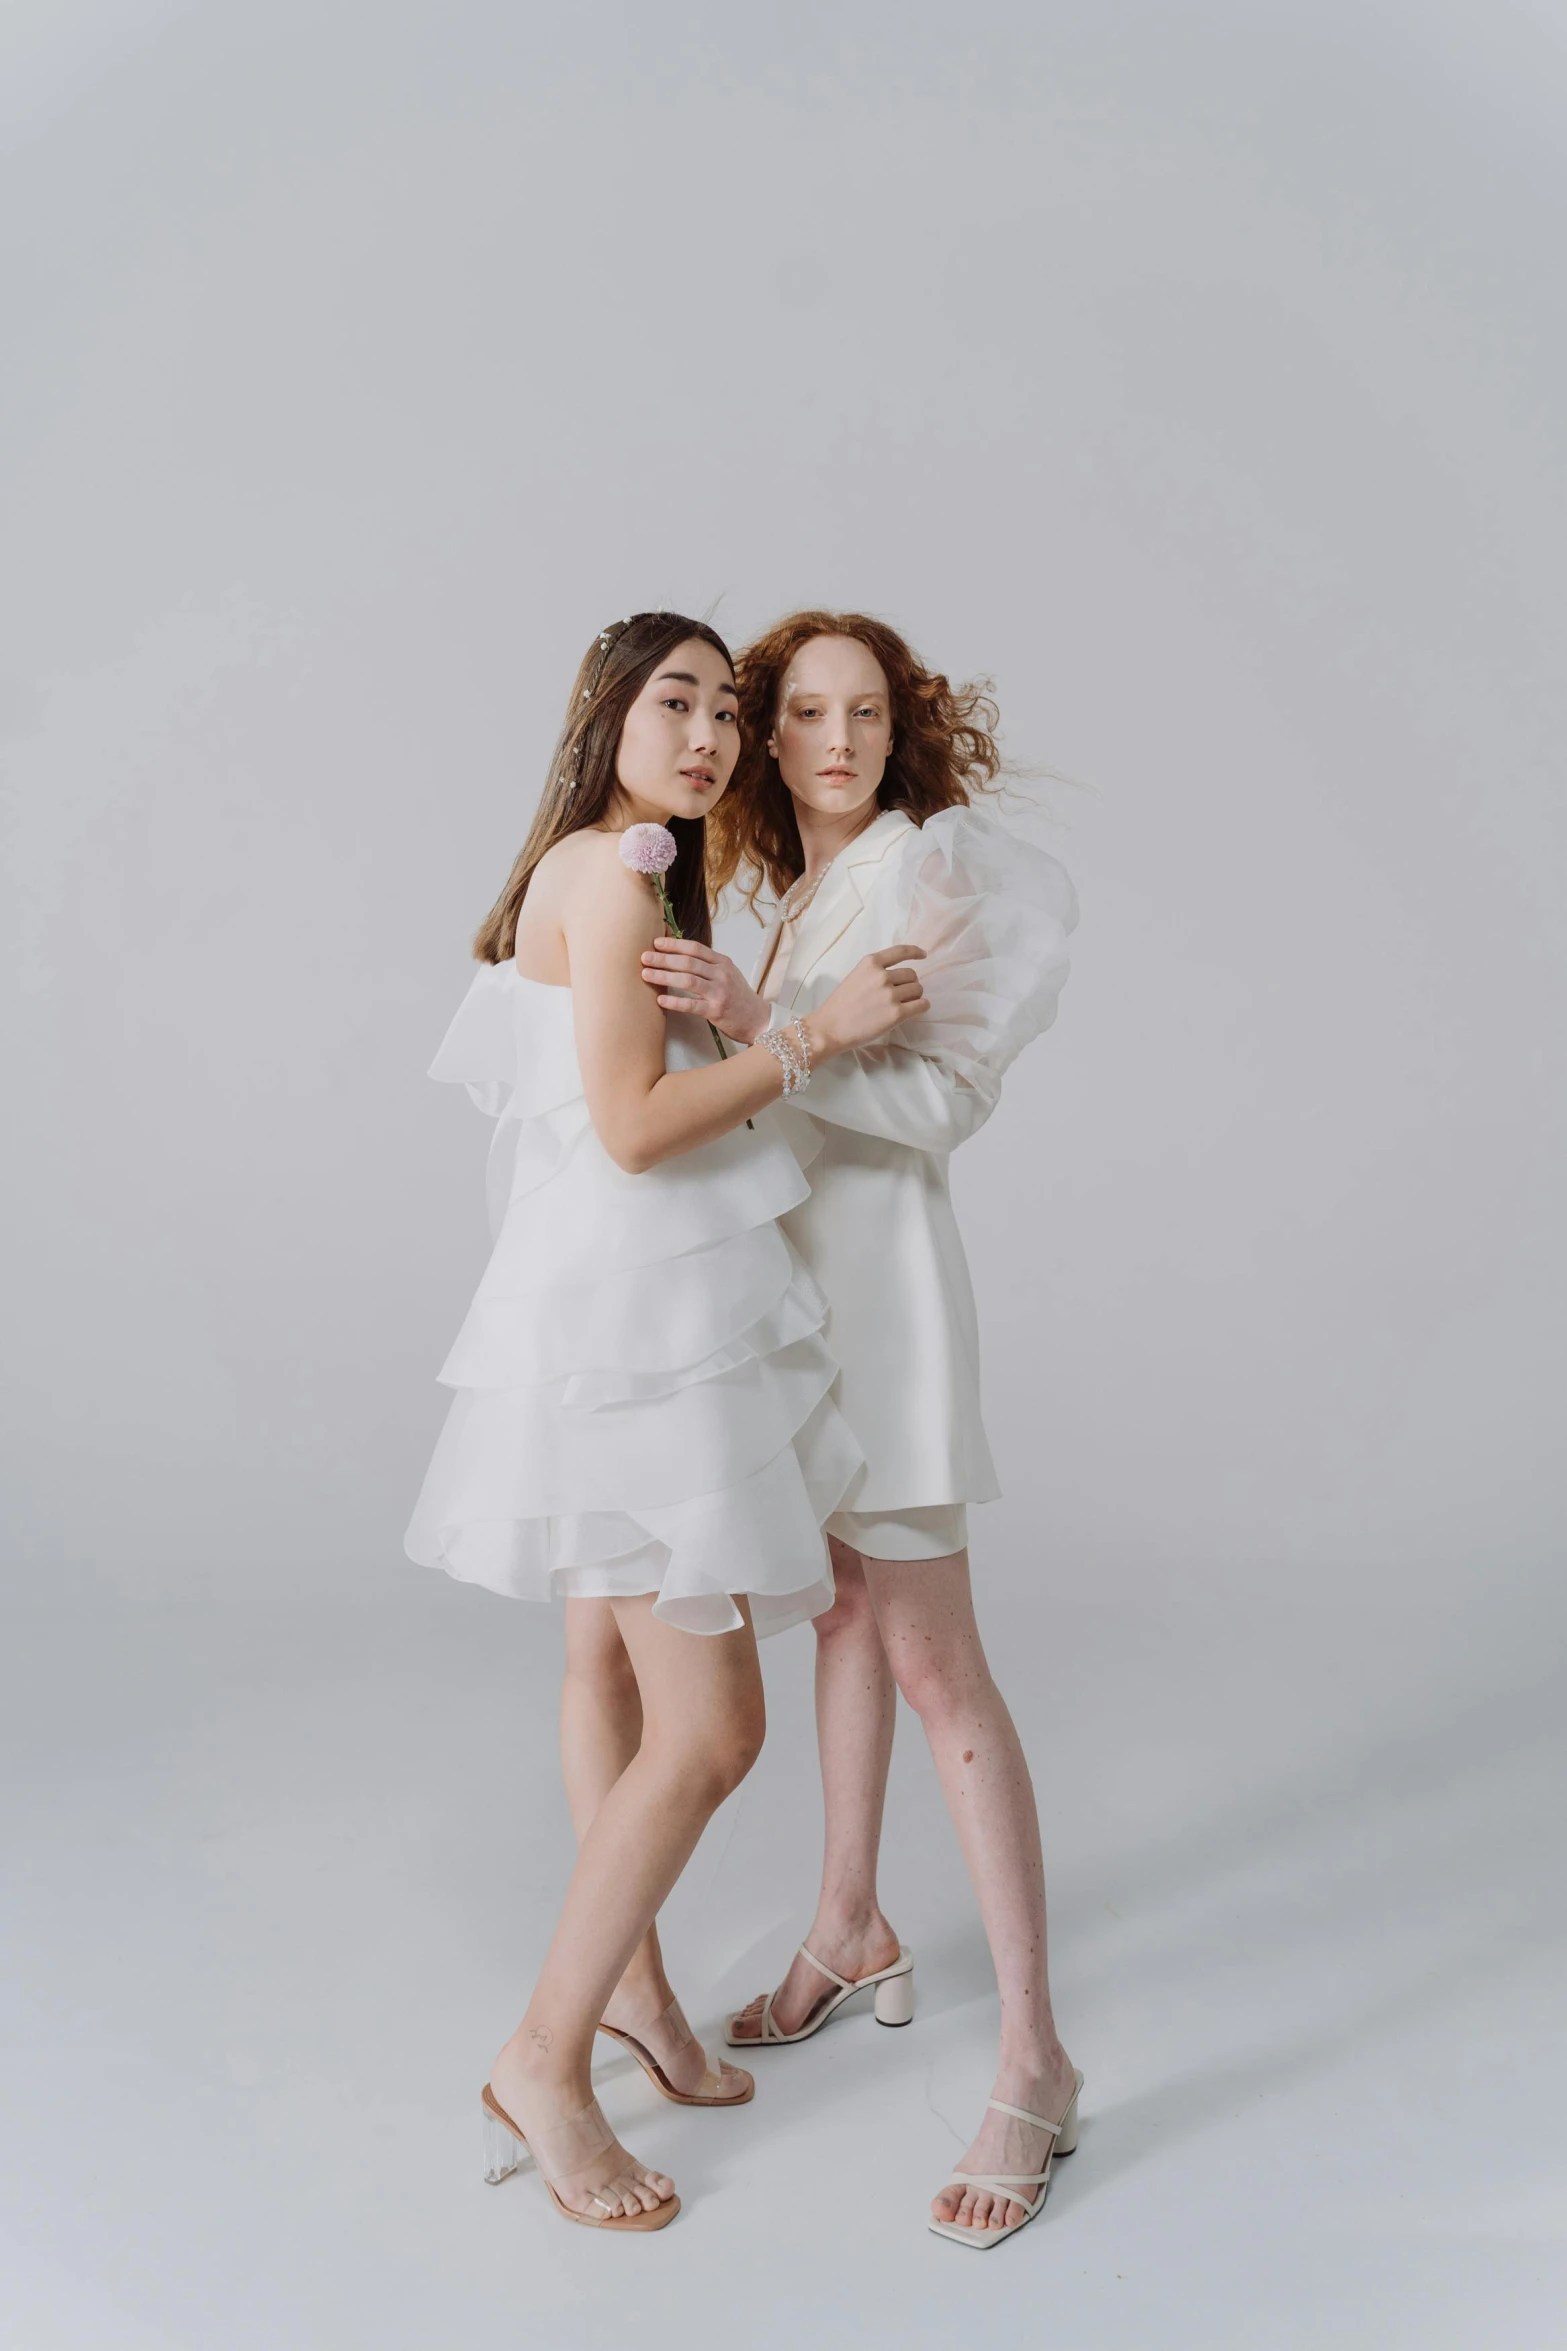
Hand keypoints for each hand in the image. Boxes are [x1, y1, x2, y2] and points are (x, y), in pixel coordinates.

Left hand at [639, 938, 770, 1043]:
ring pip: (687, 980)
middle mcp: (721, 974)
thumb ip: (708, 965)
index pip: (695, 948)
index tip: (656, 943)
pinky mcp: (716, 1011)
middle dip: (663, 959)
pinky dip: (674, 1001)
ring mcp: (719, 992)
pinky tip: (660, 999)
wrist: (758, 1020)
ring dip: (664, 976)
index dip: (674, 944)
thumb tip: (679, 956)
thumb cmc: (739, 997)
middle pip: (688, 962)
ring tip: (646, 974)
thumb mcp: (728, 974)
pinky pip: (691, 1005)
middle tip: (644, 957)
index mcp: (723, 962)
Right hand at [807, 946, 927, 1056]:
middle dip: (909, 984)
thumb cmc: (840, 1005)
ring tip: (903, 1005)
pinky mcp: (896, 1014)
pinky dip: (921, 1007)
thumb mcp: (855, 977)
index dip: (915, 952)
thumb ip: (875, 973)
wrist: (830, 1028)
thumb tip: (899, 978)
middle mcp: (882, 976)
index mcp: (871, 963)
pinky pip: (922, 1005)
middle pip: (912, 975)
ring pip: (918, 990)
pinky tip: (914, 1010)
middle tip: (900, 995)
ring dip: (915, 997)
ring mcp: (890, 995)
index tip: (923, 955)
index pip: (900, 951)